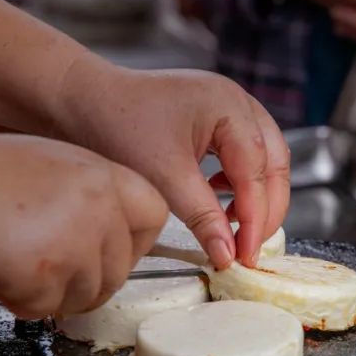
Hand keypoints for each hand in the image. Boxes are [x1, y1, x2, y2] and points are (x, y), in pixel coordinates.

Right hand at [0, 134, 166, 317]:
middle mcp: (99, 205)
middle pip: (120, 269)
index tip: (111, 253)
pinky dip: (20, 301)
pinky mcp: (47, 273)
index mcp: (102, 173)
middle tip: (49, 272)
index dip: (134, 243)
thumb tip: (103, 235)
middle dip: (86, 282)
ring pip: (88, 296)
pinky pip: (46, 308)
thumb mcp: (47, 164)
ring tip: (15, 265)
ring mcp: (76, 240)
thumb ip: (85, 196)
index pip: (154, 215)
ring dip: (53, 294)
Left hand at [53, 58, 289, 269]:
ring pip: (265, 161)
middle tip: (250, 248)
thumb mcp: (163, 177)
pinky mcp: (215, 121)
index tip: (246, 254)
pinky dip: (240, 185)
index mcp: (229, 106)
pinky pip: (245, 157)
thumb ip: (201, 216)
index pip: (258, 171)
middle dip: (266, 209)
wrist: (80, 100)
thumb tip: (228, 255)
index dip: (256, 217)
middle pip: (274, 164)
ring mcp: (229, 109)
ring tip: (236, 229)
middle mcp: (237, 102)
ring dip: (256, 197)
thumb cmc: (116, 124)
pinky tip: (219, 201)